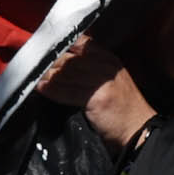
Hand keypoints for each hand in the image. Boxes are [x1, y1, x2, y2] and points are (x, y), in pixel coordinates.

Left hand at [37, 32, 158, 155]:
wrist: (139, 131)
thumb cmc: (123, 110)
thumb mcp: (111, 81)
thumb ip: (92, 69)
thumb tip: (63, 63)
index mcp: (110, 60)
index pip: (81, 43)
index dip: (62, 44)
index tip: (45, 48)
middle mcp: (106, 67)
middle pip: (71, 58)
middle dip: (51, 61)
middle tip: (34, 64)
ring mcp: (102, 81)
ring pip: (68, 73)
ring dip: (48, 75)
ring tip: (35, 76)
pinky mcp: (97, 98)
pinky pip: (68, 91)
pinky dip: (53, 90)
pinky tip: (41, 89)